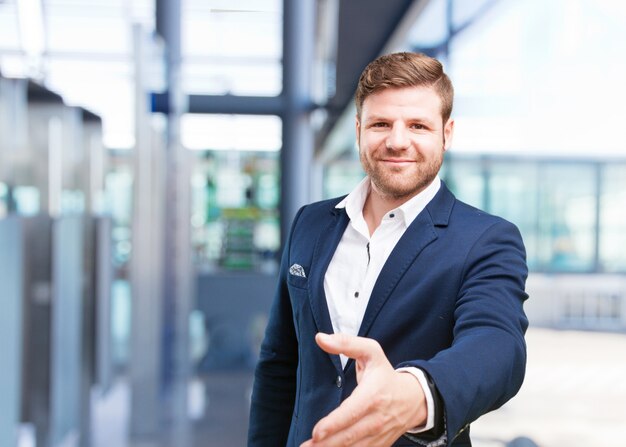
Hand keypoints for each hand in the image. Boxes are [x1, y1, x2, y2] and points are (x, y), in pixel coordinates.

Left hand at [300, 333, 426, 446]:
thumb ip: (346, 343)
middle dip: (326, 444)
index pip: (352, 413)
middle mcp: (377, 418)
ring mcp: (379, 435)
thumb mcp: (371, 352)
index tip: (317, 432)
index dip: (334, 424)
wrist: (414, 399)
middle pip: (349, 436)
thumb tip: (320, 338)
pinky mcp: (379, 445)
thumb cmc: (385, 374)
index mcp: (373, 395)